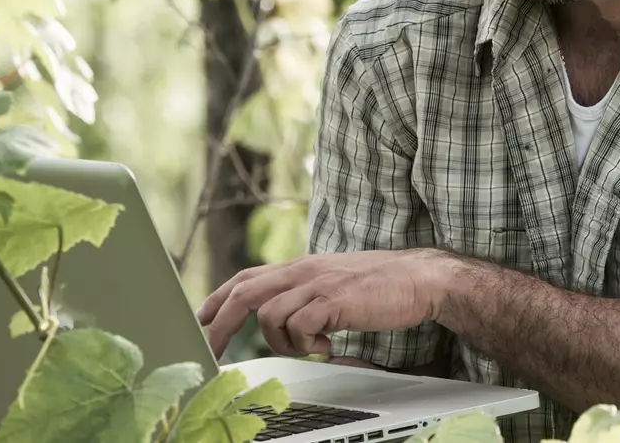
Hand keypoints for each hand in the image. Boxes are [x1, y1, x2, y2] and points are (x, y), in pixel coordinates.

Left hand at [194, 249, 457, 358]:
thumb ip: (306, 296)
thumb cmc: (381, 286)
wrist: (420, 279)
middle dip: (220, 326)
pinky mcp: (334, 300)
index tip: (200, 319)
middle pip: (245, 293)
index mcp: (301, 267)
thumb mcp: (333, 285)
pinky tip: (327, 346)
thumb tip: (282, 323)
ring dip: (283, 342)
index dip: (218, 298)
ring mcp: (318, 284)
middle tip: (209, 352)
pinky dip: (307, 344)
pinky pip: (299, 326)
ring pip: (270, 315)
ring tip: (312, 347)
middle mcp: (304, 271)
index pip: (247, 277)